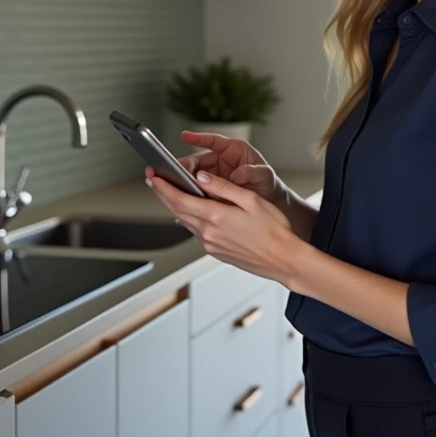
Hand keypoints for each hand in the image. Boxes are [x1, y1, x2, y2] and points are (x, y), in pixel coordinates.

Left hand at [146, 168, 301, 285]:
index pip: (179, 199)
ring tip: (171, 191)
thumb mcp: (250, 200)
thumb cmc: (274, 230)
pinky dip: (190, 217)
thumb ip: (223, 187)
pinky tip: (195, 210)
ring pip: (185, 221)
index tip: (152, 176)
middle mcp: (208, 233)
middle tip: (153, 180)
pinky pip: (196, 231)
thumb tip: (201, 177)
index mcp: (216, 217)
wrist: (283, 260)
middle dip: (163, 194)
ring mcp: (210, 244)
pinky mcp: (215, 251)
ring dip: (175, 206)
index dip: (163, 187)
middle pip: (176, 210)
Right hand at [174, 131, 280, 203]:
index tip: (185, 136)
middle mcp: (221, 159)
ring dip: (187, 180)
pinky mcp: (212, 187)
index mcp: (233, 149)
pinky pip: (199, 187)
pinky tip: (187, 196)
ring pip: (196, 174)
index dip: (199, 138)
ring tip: (179, 185)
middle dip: (187, 165)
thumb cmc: (267, 181)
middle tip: (178, 172)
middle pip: (199, 160)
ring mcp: (215, 174)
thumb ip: (251, 172)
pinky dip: (193, 191)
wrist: (269, 200)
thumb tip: (236, 176)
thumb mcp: (264, 174)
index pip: (213, 141)